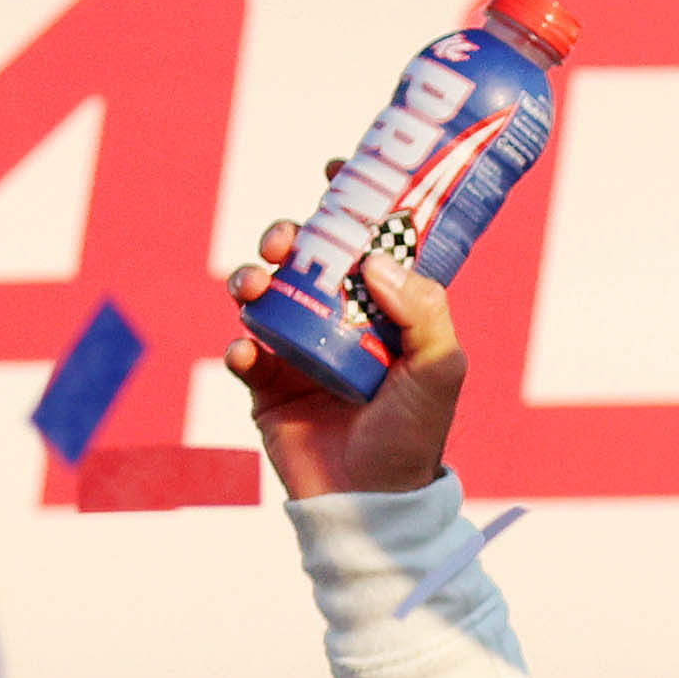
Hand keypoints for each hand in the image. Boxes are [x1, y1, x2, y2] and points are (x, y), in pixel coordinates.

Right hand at [225, 222, 464, 502]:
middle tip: (284, 241)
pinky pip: (242, 354)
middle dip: (287, 235)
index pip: (364, 241)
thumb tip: (373, 260)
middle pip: (304, 258)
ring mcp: (297, 351)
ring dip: (250, 279)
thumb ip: (424, 310)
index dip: (350, 203)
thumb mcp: (440, 368)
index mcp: (381, 309)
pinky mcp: (266, 388)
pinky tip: (247, 355)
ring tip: (254, 288)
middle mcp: (336, 320)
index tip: (335, 172)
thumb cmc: (414, 436)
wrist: (371, 505)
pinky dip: (238, 348)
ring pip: (264, 295)